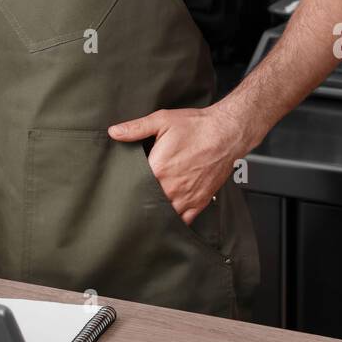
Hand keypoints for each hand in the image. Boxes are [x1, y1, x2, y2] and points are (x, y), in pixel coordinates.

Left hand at [108, 107, 237, 224]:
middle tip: (129, 201)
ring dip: (155, 212)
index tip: (120, 188)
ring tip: (147, 210)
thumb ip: (136, 128)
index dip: (126, 187)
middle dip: (139, 202)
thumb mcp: (162, 120)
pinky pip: (183, 221)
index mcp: (159, 169)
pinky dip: (174, 221)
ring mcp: (186, 197)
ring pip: (164, 215)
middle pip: (147, 203)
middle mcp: (172, 187)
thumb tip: (114, 132)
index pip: (134, 186)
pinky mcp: (199, 202)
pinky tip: (167, 217)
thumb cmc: (196, 126)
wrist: (226, 133)